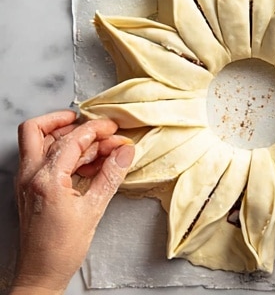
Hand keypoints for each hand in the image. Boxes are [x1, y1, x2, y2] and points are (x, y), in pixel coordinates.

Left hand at [13, 111, 134, 294]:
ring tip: (95, 149)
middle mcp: (30, 176)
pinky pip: (41, 159)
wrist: (40, 276)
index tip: (114, 129)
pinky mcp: (28, 189)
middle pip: (39, 130)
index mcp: (47, 179)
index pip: (72, 139)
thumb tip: (125, 151)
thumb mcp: (93, 210)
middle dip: (67, 121)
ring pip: (37, 142)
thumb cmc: (61, 250)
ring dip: (65, 137)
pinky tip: (85, 164)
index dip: (97, 130)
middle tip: (95, 129)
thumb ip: (110, 175)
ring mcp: (26, 182)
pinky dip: (62, 154)